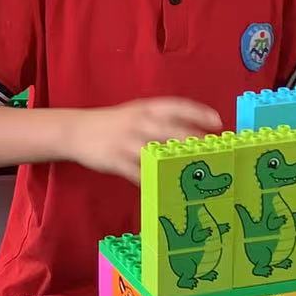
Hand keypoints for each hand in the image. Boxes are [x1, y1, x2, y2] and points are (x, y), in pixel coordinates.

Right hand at [69, 98, 223, 183]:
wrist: (77, 130)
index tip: (218, 122)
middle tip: (213, 152)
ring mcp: (126, 142)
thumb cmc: (115, 123)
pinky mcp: (116, 160)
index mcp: (146, 108)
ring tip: (195, 173)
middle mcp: (138, 122)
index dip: (199, 112)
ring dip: (175, 163)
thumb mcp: (137, 113)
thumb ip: (161, 120)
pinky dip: (152, 182)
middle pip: (171, 130)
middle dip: (193, 142)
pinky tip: (165, 189)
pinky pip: (138, 174)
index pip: (177, 106)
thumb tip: (194, 132)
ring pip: (156, 153)